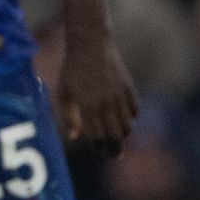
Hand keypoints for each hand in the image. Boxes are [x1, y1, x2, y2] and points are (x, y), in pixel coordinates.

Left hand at [56, 35, 137, 154]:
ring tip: (119, 138)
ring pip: (128, 125)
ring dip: (124, 134)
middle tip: (114, 154)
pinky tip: (126, 120)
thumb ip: (68, 117)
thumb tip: (75, 137)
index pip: (97, 137)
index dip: (98, 146)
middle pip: (115, 135)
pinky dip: (132, 118)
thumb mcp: (64, 93)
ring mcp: (119, 97)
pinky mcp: (129, 88)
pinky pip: (135, 110)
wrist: (91, 45)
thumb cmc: (72, 70)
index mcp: (88, 107)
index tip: (98, 148)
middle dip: (115, 147)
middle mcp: (106, 104)